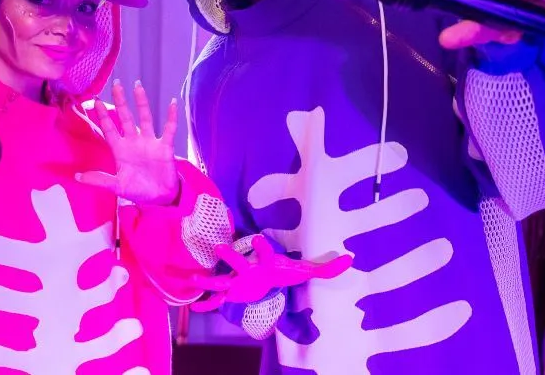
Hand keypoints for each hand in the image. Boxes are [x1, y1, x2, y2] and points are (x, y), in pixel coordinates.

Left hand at [77, 80, 180, 205]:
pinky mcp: (165, 147)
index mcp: (121, 150)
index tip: (95, 100)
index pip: (109, 128)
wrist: (160, 199)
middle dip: (121, 101)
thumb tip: (76, 177)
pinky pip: (169, 129)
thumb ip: (99, 180)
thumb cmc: (138, 191)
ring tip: (137, 86)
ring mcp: (150, 142)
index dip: (102, 115)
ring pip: (145, 118)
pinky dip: (171, 117)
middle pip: (126, 117)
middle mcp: (134, 142)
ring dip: (141, 103)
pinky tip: (172, 103)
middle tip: (116, 84)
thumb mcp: (116, 186)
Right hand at [190, 235, 352, 311]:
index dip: (264, 247)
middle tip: (220, 248)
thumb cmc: (284, 271)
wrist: (267, 277)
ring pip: (221, 280)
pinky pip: (217, 299)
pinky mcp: (233, 293)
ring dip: (208, 280)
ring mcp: (238, 281)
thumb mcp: (304, 272)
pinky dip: (205, 304)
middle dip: (230, 256)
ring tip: (193, 279)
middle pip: (238, 263)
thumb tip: (351, 261)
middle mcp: (249, 270)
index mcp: (266, 263)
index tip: (260, 239)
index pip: (266, 254)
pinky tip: (193, 307)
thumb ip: (327, 268)